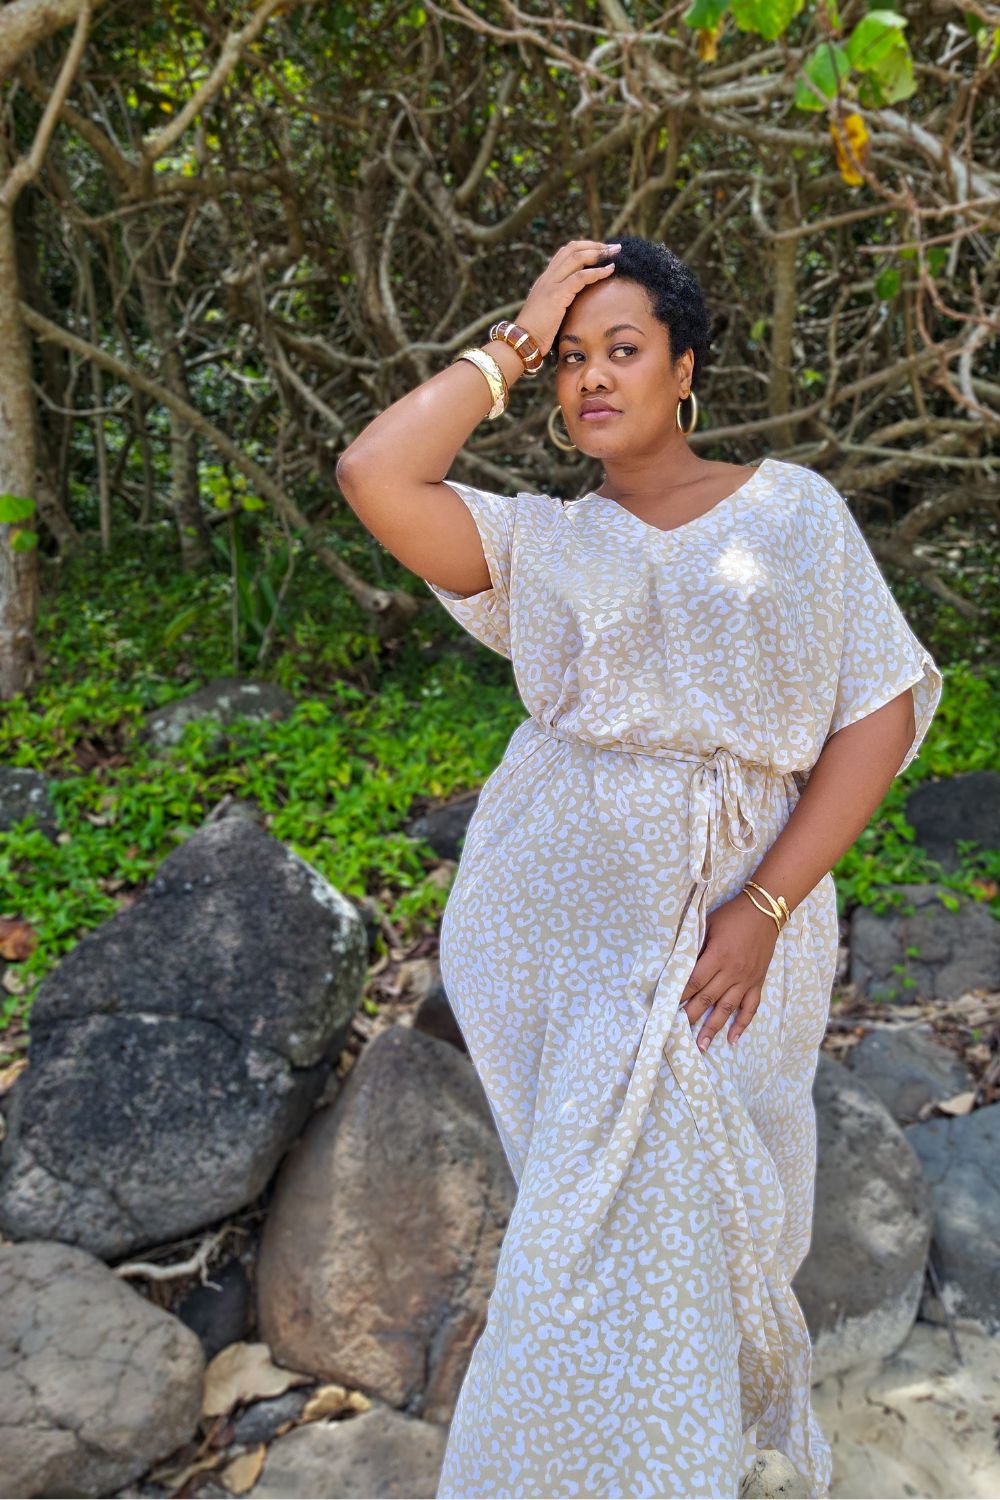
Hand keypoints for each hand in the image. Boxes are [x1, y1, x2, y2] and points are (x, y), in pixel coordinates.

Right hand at [515, 239, 620, 357]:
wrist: (523, 341)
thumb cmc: (536, 333)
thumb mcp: (548, 312)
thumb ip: (559, 303)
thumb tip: (574, 306)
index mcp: (545, 280)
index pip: (565, 253)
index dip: (584, 248)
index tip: (601, 251)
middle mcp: (548, 277)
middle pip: (572, 248)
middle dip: (594, 245)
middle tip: (613, 247)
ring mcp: (551, 283)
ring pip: (577, 257)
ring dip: (599, 253)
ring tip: (615, 253)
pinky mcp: (557, 294)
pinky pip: (581, 277)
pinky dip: (597, 272)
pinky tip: (610, 270)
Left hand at [679, 892, 779, 1050]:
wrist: (765, 911)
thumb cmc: (732, 916)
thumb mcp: (708, 925)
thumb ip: (695, 946)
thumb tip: (678, 965)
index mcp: (718, 955)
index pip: (694, 981)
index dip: (680, 995)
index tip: (666, 1007)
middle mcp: (732, 971)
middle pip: (707, 998)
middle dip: (691, 1016)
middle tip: (675, 1033)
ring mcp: (746, 980)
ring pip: (727, 1009)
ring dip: (712, 1028)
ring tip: (701, 1046)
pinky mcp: (757, 983)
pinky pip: (750, 1008)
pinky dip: (742, 1025)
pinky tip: (732, 1040)